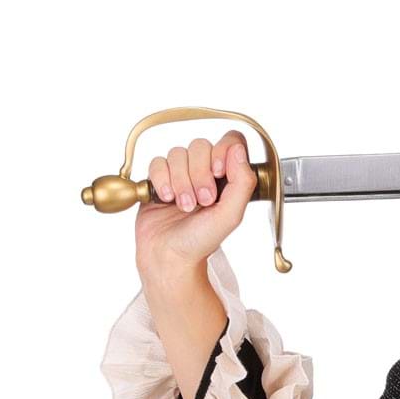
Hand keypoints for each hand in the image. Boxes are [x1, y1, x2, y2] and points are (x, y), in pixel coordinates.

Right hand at [134, 129, 255, 286]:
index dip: (222, 151)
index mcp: (227, 177)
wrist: (170, 257)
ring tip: (183, 207)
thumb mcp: (230, 215)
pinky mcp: (158, 179)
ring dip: (180, 181)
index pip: (230, 141)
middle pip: (200, 145)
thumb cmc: (201, 241)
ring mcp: (180, 174)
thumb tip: (238, 150)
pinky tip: (166, 200)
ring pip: (177, 153)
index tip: (218, 173)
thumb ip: (242, 183)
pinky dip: (162, 180)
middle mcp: (204, 171)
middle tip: (202, 202)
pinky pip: (157, 162)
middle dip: (199, 174)